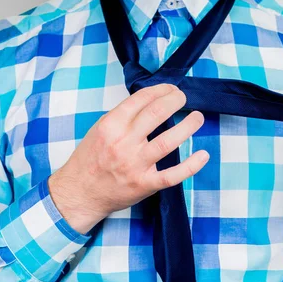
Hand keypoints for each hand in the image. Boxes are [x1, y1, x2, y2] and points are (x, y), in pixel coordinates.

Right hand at [49, 84, 208, 233]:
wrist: (79, 193)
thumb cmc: (90, 160)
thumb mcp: (99, 130)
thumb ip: (123, 117)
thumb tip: (150, 102)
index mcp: (111, 126)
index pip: (141, 99)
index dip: (161, 90)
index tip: (171, 89)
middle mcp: (123, 143)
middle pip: (156, 114)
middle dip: (175, 101)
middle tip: (184, 98)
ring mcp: (135, 165)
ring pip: (167, 142)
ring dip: (187, 127)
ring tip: (198, 118)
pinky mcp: (145, 184)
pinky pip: (172, 175)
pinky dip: (191, 166)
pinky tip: (203, 155)